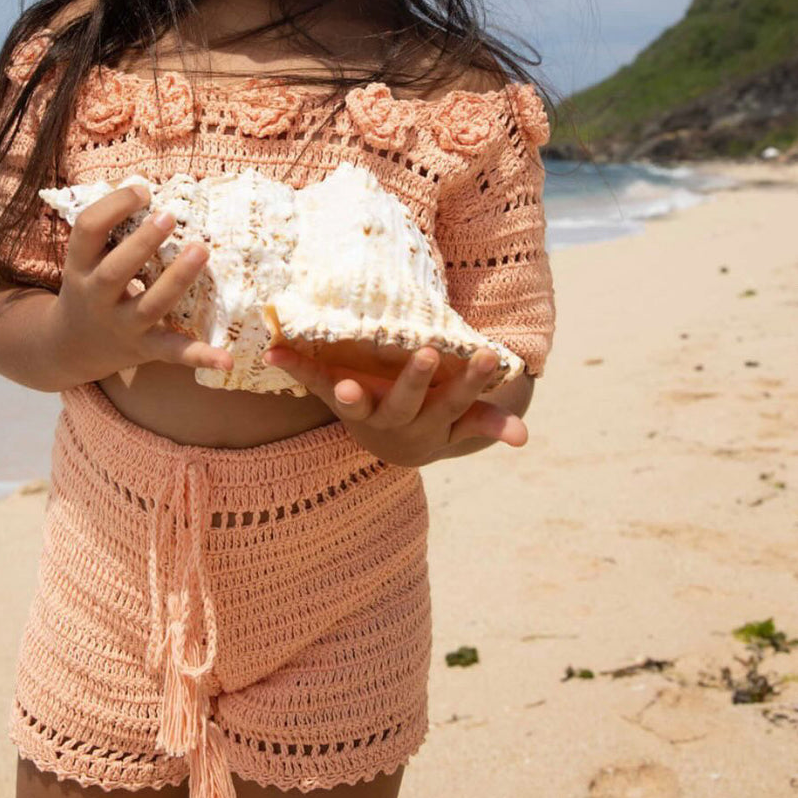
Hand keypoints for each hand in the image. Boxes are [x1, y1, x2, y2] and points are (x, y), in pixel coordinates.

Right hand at [45, 183, 234, 384]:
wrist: (70, 348)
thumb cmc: (90, 286)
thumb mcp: (85, 259)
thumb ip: (110, 230)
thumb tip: (146, 185)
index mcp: (79, 267)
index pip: (87, 230)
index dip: (113, 206)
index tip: (143, 190)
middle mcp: (96, 297)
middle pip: (117, 270)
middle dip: (142, 242)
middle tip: (170, 216)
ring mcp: (122, 325)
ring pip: (150, 305)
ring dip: (176, 279)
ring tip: (201, 250)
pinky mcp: (145, 349)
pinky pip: (174, 353)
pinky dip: (200, 356)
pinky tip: (227, 358)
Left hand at [261, 344, 528, 468]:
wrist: (388, 446)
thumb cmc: (433, 420)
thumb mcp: (460, 423)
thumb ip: (487, 424)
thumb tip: (524, 437)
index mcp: (429, 420)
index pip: (457, 400)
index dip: (474, 381)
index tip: (490, 354)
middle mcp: (393, 418)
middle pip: (406, 401)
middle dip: (417, 379)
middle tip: (429, 354)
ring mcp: (361, 410)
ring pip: (356, 406)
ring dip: (349, 395)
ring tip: (344, 385)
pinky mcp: (332, 396)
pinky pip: (310, 383)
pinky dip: (292, 367)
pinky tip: (272, 351)